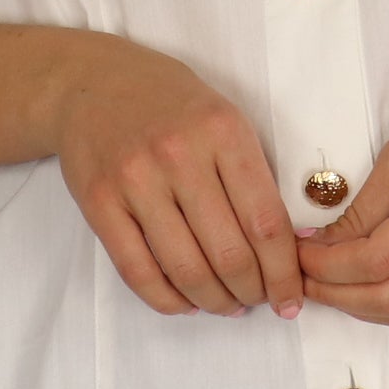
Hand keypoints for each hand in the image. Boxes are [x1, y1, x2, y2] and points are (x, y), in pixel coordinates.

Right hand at [51, 35, 303, 319]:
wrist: (93, 83)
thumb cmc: (172, 106)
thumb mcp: (225, 119)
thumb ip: (255, 176)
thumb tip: (295, 245)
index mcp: (223, 131)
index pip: (266, 222)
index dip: (284, 274)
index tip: (290, 299)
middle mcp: (179, 155)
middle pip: (229, 253)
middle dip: (251, 292)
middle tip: (258, 301)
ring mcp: (135, 180)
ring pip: (185, 269)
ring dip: (214, 302)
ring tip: (226, 305)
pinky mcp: (99, 202)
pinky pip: (137, 271)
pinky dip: (168, 300)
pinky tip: (186, 302)